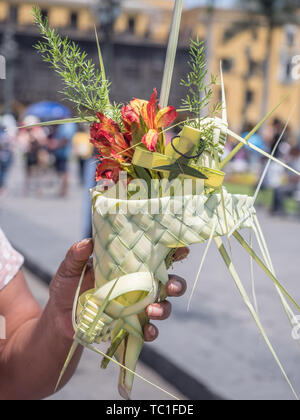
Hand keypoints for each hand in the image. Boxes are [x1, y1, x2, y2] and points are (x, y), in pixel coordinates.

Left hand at [49, 239, 187, 341]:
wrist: (59, 320)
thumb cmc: (66, 289)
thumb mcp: (68, 270)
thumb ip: (76, 256)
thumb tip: (87, 242)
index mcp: (128, 266)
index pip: (154, 257)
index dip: (172, 252)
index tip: (181, 249)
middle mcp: (138, 285)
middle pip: (168, 283)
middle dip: (176, 284)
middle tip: (172, 286)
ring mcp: (136, 307)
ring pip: (163, 306)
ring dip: (164, 309)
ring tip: (153, 310)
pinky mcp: (131, 326)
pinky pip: (148, 330)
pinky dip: (152, 331)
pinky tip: (148, 331)